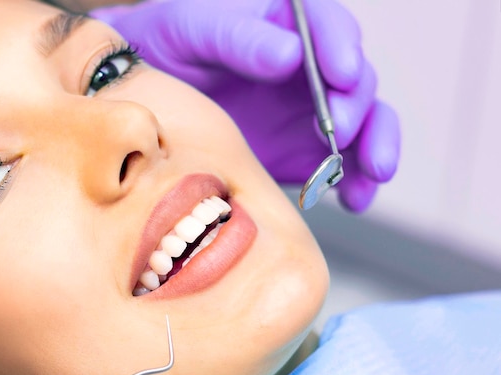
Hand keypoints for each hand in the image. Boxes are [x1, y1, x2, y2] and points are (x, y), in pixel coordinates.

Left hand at [91, 0, 399, 211]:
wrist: (152, 93)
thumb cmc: (174, 45)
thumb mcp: (195, 30)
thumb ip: (240, 40)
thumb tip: (290, 55)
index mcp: (289, 25)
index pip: (329, 28)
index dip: (342, 48)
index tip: (342, 73)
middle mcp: (311, 69)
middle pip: (354, 82)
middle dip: (356, 107)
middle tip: (341, 128)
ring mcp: (311, 112)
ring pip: (362, 126)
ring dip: (373, 148)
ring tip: (371, 172)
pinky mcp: (305, 151)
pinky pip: (342, 166)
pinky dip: (355, 183)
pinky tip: (355, 198)